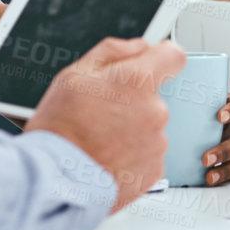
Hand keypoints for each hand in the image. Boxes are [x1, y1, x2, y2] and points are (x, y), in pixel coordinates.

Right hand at [27, 37, 185, 212]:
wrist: (56, 182)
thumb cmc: (60, 131)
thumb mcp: (73, 75)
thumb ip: (111, 52)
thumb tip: (137, 47)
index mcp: (137, 81)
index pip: (172, 56)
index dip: (160, 57)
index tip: (150, 64)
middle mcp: (154, 111)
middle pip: (153, 96)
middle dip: (132, 101)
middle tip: (101, 114)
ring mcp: (156, 143)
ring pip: (149, 126)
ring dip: (131, 130)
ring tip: (100, 140)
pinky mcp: (154, 170)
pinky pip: (147, 153)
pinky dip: (132, 155)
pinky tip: (107, 157)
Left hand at [202, 91, 229, 184]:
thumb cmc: (221, 112)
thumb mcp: (215, 102)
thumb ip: (204, 106)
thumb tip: (176, 108)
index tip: (219, 116)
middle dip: (225, 151)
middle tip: (206, 158)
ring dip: (226, 170)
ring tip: (209, 176)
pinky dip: (228, 177)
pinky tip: (215, 179)